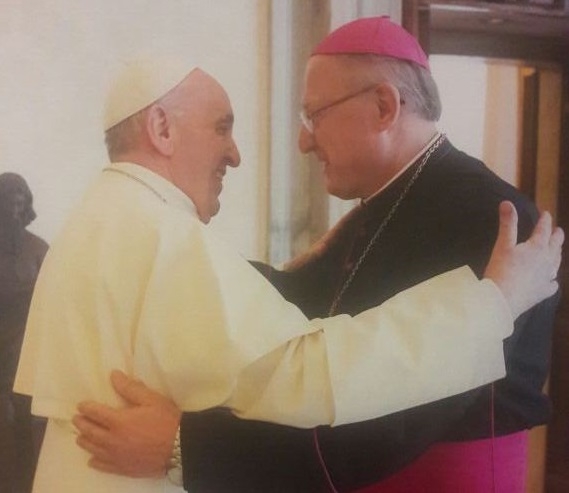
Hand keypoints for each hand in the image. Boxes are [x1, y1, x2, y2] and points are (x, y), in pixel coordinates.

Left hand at [73, 370, 180, 477]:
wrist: (180, 447)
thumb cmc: (166, 420)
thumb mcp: (151, 399)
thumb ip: (130, 388)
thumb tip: (113, 375)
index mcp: (118, 421)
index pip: (95, 413)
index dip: (86, 408)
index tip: (81, 405)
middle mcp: (113, 440)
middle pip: (91, 432)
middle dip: (82, 424)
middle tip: (77, 419)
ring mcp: (117, 457)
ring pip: (94, 449)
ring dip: (85, 442)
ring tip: (80, 437)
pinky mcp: (124, 468)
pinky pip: (104, 466)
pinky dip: (95, 462)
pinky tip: (92, 460)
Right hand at [484, 201, 563, 318]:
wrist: (502, 299)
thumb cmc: (501, 270)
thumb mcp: (503, 244)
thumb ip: (507, 223)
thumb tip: (507, 203)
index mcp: (537, 247)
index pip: (543, 229)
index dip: (545, 220)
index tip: (545, 214)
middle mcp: (547, 261)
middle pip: (555, 245)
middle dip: (557, 236)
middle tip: (558, 230)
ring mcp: (547, 277)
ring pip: (556, 263)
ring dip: (557, 254)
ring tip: (557, 251)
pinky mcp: (543, 292)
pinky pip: (552, 284)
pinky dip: (552, 279)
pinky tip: (551, 280)